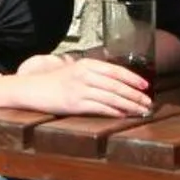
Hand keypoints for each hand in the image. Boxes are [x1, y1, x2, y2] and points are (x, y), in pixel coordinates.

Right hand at [18, 56, 151, 117]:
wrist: (31, 89)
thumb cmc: (52, 81)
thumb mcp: (73, 70)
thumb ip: (92, 73)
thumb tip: (115, 81)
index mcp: (85, 64)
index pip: (116, 70)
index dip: (133, 78)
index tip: (146, 86)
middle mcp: (84, 75)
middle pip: (117, 85)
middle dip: (136, 95)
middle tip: (149, 103)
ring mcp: (79, 89)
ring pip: (112, 97)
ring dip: (130, 105)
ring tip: (141, 111)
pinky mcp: (75, 104)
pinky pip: (100, 107)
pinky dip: (114, 111)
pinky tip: (123, 114)